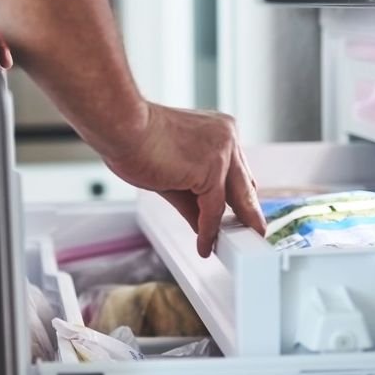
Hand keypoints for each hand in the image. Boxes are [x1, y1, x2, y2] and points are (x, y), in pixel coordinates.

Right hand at [102, 104, 266, 257]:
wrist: (122, 127)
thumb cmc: (135, 140)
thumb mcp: (171, 173)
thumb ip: (191, 199)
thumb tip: (202, 224)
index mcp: (219, 130)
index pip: (236, 171)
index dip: (238, 196)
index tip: (240, 215)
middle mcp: (226, 137)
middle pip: (244, 184)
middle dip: (248, 213)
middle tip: (252, 234)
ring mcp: (222, 151)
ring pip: (233, 198)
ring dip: (230, 226)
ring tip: (230, 247)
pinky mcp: (211, 168)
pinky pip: (213, 208)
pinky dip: (208, 230)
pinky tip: (204, 244)